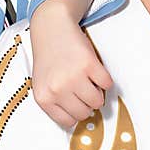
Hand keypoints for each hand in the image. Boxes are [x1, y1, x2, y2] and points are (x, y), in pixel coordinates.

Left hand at [29, 0, 113, 127]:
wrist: (52, 28)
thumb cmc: (49, 57)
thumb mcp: (43, 84)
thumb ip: (55, 102)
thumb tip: (78, 119)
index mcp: (43, 98)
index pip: (68, 122)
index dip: (76, 112)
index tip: (77, 104)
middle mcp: (57, 89)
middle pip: (84, 113)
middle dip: (87, 103)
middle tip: (83, 89)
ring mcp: (73, 77)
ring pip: (97, 101)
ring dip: (98, 93)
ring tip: (89, 80)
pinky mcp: (89, 64)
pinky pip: (106, 84)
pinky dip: (105, 79)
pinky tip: (95, 70)